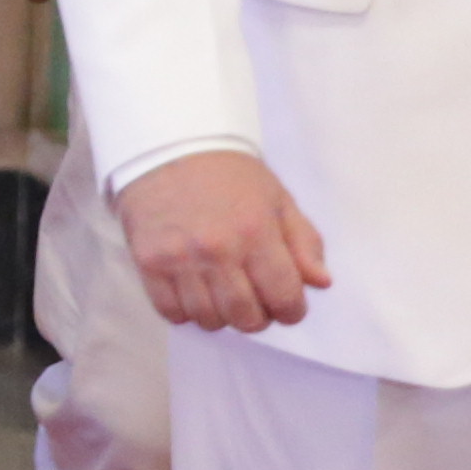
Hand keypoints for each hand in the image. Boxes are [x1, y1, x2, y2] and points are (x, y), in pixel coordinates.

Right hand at [121, 150, 326, 332]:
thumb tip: (321, 283)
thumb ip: (304, 242)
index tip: (287, 305)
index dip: (292, 311)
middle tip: (255, 301)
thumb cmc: (230, 175)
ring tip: (222, 294)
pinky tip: (194, 291)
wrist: (170, 149)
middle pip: (246, 318)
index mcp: (256, 231)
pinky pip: (172, 313)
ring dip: (222, 316)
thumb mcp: (278, 199)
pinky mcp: (149, 263)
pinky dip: (187, 311)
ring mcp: (180, 259)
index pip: (284, 297)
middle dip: (258, 317)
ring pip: (209, 320)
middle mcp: (218, 249)